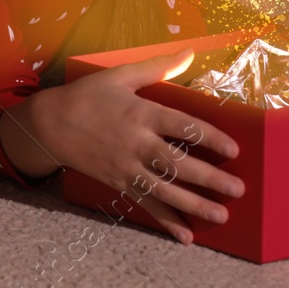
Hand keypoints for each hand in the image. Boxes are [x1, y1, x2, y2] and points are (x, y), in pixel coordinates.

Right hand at [2, 48, 244, 243]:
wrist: (50, 125)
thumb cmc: (88, 96)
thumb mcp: (121, 75)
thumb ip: (158, 67)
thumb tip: (189, 52)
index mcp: (142, 113)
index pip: (183, 127)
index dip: (210, 138)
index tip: (234, 150)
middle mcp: (137, 143)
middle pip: (179, 164)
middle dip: (210, 178)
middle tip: (238, 189)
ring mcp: (127, 167)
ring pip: (166, 190)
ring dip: (195, 205)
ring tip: (222, 215)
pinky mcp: (119, 183)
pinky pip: (146, 204)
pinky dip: (166, 221)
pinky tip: (186, 235)